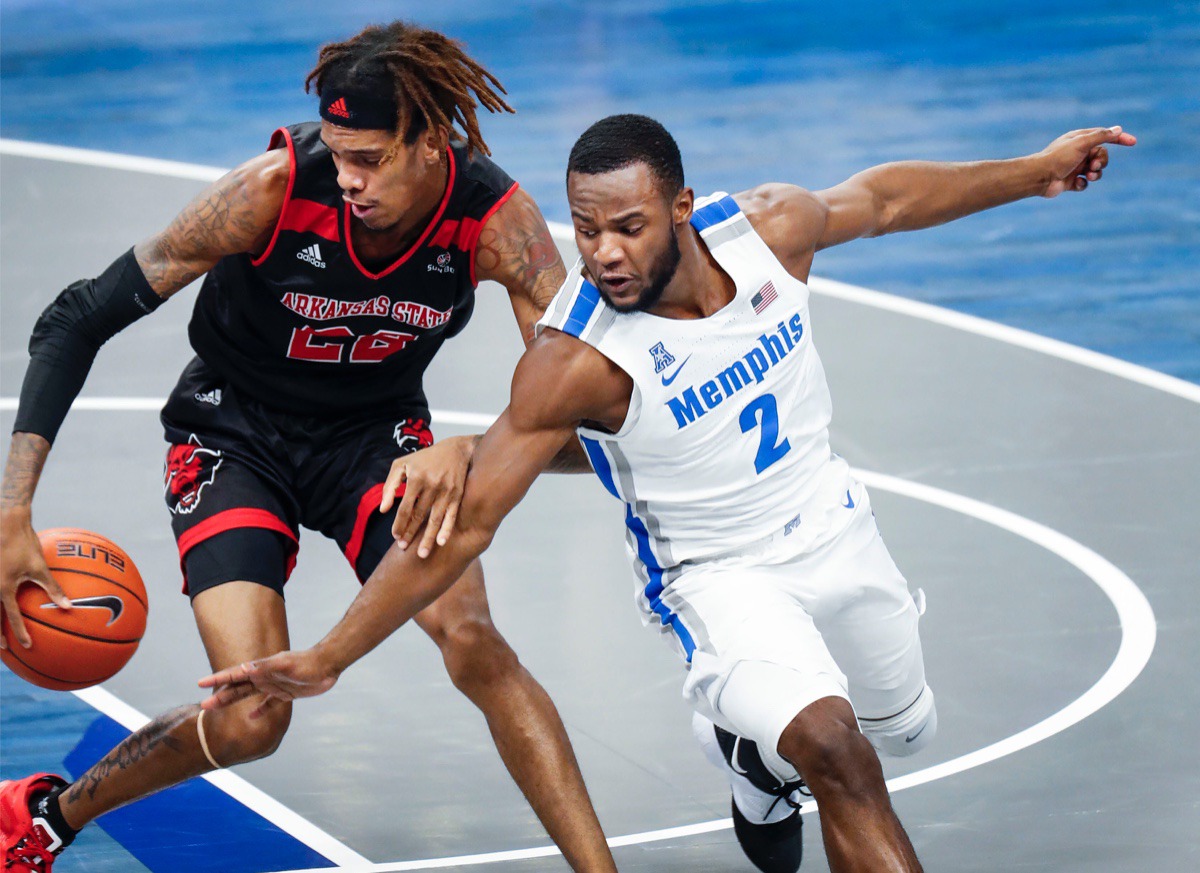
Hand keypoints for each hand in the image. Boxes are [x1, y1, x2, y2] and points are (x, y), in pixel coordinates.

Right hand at [0, 513, 71, 650]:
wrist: (6, 523)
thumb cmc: (24, 543)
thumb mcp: (40, 567)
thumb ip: (53, 588)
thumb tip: (68, 606)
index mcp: (3, 589)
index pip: (11, 617)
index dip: (19, 632)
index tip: (26, 645)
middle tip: (5, 649)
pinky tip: (2, 606)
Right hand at [198, 648, 337, 718]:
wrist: (327, 665)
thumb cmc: (307, 663)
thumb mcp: (285, 665)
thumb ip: (266, 667)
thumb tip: (244, 669)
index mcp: (261, 668)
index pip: (235, 674)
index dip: (218, 679)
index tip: (201, 683)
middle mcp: (264, 676)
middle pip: (237, 687)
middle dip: (220, 695)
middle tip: (203, 706)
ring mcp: (273, 685)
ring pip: (248, 695)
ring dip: (232, 702)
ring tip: (216, 708)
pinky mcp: (285, 693)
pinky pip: (268, 704)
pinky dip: (260, 711)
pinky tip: (251, 718)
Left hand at [379, 435, 478, 557]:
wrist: (457, 449)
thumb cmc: (425, 458)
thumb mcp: (402, 465)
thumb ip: (390, 485)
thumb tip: (384, 510)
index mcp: (416, 478)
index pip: (405, 508)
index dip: (399, 524)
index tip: (395, 536)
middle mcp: (432, 485)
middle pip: (419, 516)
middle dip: (410, 534)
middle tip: (403, 548)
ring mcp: (446, 491)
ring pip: (435, 519)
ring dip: (428, 538)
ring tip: (422, 554)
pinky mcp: (458, 495)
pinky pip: (452, 515)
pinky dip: (447, 529)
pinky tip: (441, 542)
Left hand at [1038, 125, 1135, 197]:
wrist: (1039, 177)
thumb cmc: (1058, 157)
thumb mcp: (1081, 143)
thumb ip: (1100, 136)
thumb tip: (1118, 129)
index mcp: (1079, 140)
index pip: (1104, 136)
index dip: (1119, 138)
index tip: (1133, 142)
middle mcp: (1078, 152)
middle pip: (1102, 156)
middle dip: (1102, 161)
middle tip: (1093, 165)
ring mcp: (1074, 167)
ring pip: (1096, 171)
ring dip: (1096, 173)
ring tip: (1088, 174)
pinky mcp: (1070, 181)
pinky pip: (1085, 183)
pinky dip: (1083, 184)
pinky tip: (1075, 183)